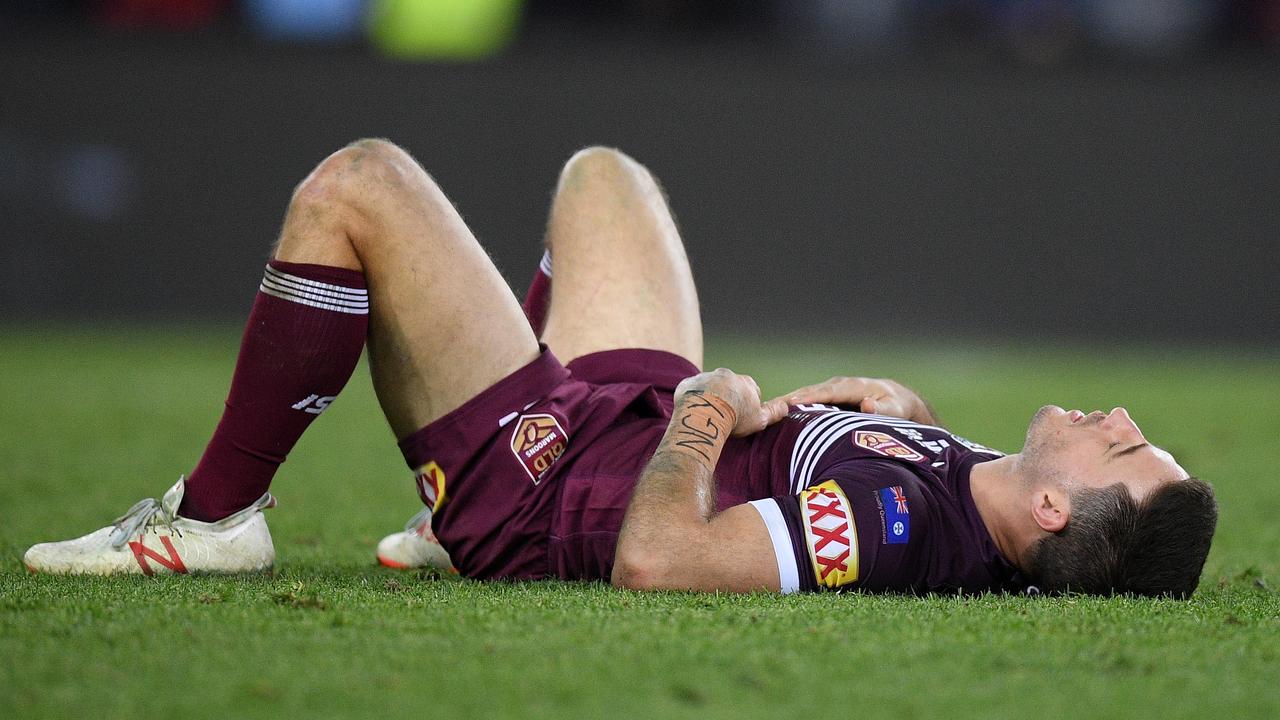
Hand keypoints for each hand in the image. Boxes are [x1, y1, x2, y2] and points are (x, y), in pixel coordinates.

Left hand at [674, 368, 790, 436]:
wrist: (706, 413)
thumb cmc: (735, 418)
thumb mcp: (760, 419)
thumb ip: (774, 412)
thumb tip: (786, 406)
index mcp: (745, 381)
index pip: (751, 390)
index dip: (747, 404)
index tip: (741, 416)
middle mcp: (726, 374)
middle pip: (729, 386)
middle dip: (727, 398)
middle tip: (724, 416)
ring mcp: (705, 377)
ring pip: (708, 387)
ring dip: (708, 398)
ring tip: (707, 416)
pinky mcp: (688, 384)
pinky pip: (690, 391)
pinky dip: (691, 400)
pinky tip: (692, 413)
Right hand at [770, 376, 937, 423]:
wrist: (898, 400)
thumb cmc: (897, 408)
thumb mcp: (896, 410)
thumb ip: (882, 410)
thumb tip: (864, 405)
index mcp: (853, 387)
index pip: (826, 392)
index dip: (808, 398)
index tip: (789, 405)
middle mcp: (838, 385)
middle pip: (808, 392)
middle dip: (787, 399)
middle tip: (764, 409)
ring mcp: (831, 390)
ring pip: (804, 396)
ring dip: (784, 404)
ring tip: (761, 413)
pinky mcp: (827, 398)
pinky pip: (807, 402)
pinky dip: (791, 408)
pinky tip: (775, 417)